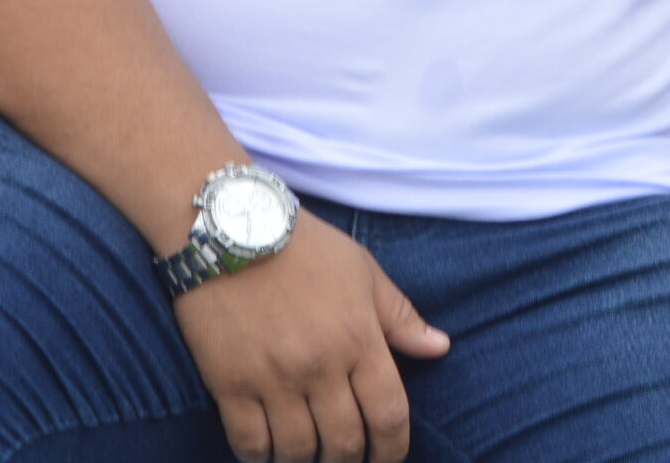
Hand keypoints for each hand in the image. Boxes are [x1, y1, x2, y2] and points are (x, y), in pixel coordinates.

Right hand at [173, 214, 450, 462]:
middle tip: (349, 459)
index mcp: (360, 339)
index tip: (390, 457)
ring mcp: (273, 378)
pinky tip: (269, 453)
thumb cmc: (306, 248)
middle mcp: (320, 366)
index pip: (389, 414)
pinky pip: (249, 442)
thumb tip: (441, 348)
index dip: (394, 448)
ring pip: (297, 451)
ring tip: (310, 457)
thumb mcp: (364, 272)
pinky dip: (260, 458)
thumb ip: (401, 317)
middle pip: (344, 442)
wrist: (232, 230)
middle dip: (351, 460)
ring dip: (306, 462)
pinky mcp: (229, 384)